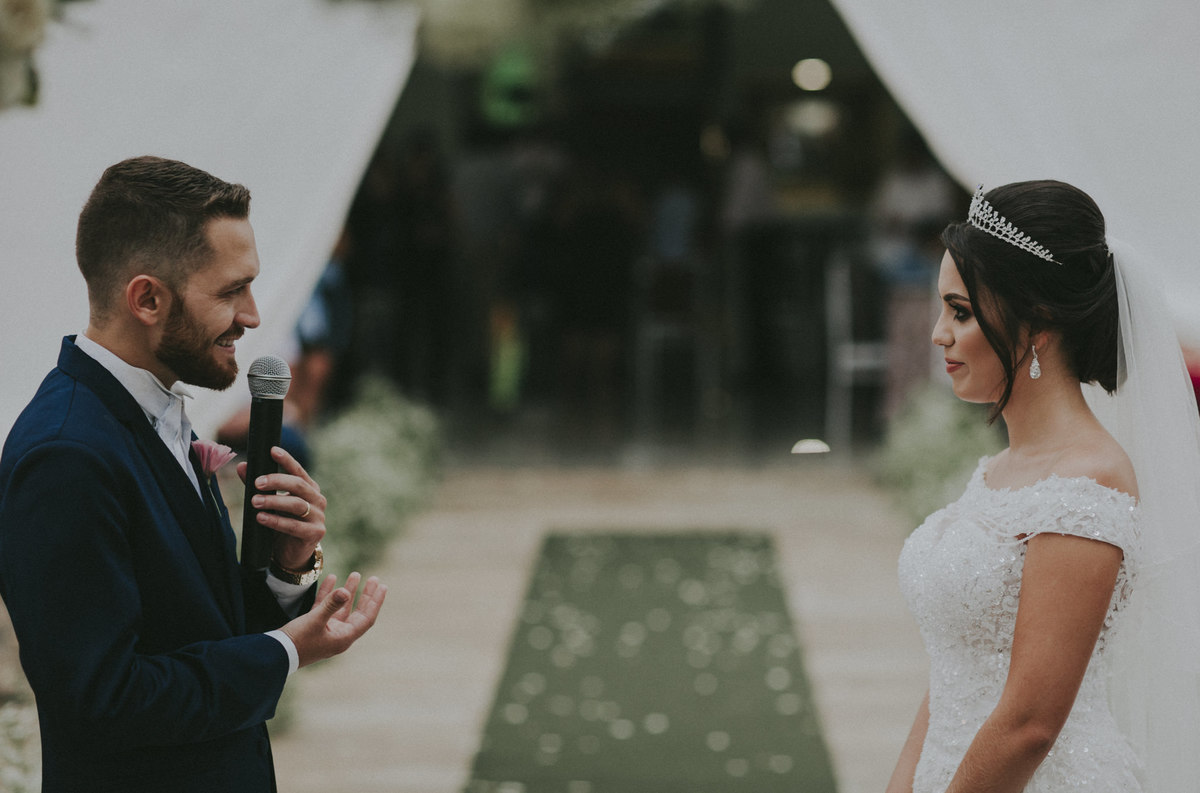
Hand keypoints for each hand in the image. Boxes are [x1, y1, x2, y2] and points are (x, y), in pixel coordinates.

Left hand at [236, 446, 325, 569]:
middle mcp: (317, 500)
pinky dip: (276, 521)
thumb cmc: (282, 523)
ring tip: (255, 501)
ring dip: (274, 501)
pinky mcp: (315, 533)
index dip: (287, 460)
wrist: (291, 554)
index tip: (272, 451)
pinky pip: (295, 526)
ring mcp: (318, 517)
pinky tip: (261, 518)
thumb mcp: (271, 503)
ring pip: (296, 504)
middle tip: (257, 483)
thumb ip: (259, 486)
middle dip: (277, 481)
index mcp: (309, 489)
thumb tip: (243, 466)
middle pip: (298, 485)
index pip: (298, 471)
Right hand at [281, 572, 386, 667]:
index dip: (375, 602)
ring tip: (355, 574)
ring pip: (341, 608)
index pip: (366, 618)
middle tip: (373, 579)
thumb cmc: (297, 640)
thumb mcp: (315, 620)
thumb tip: (346, 591)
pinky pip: (326, 608)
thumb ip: (331, 604)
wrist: (275, 654)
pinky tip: (331, 579)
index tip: (382, 586)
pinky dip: (329, 594)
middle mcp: (338, 635)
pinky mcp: (314, 627)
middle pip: (357, 612)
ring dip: (348, 592)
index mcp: (344, 637)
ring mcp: (327, 631)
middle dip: (365, 595)